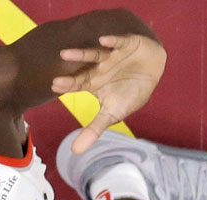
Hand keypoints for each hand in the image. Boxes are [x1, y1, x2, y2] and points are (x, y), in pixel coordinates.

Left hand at [51, 35, 166, 153]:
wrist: (152, 69)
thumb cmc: (129, 92)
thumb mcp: (112, 113)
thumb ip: (93, 130)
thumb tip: (74, 152)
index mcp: (94, 81)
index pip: (78, 83)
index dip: (68, 85)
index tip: (54, 86)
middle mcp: (100, 67)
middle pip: (84, 68)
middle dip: (70, 72)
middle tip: (57, 74)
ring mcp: (112, 54)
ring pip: (96, 53)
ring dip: (83, 54)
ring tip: (66, 53)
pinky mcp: (127, 44)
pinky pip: (119, 41)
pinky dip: (113, 41)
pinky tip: (104, 40)